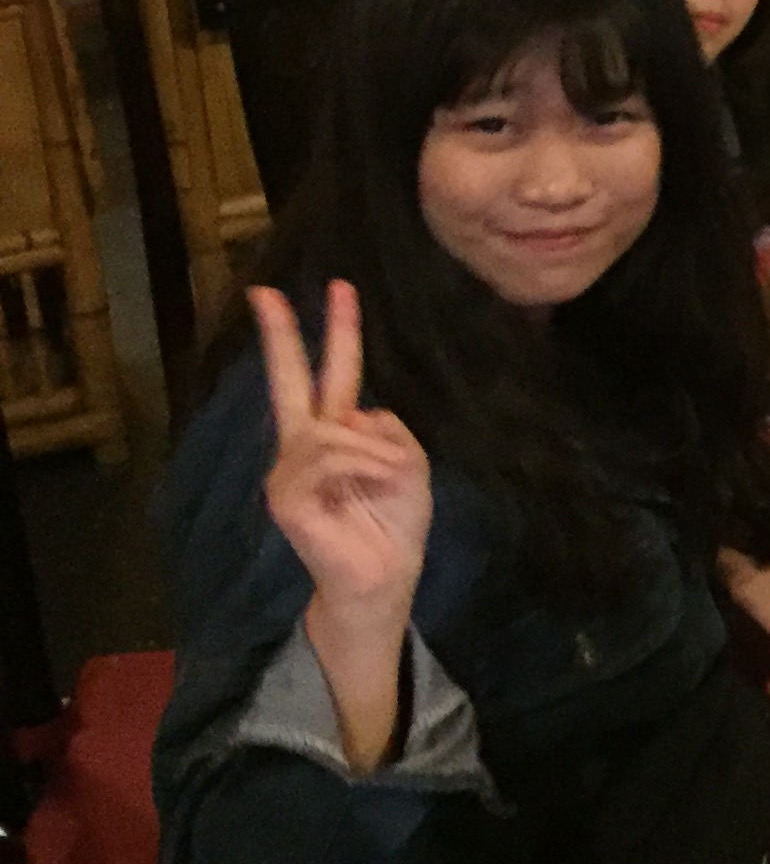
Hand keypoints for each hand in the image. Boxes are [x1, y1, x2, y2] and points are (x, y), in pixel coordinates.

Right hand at [254, 280, 431, 619]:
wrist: (383, 577)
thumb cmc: (394, 523)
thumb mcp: (410, 464)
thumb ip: (387, 430)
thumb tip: (356, 416)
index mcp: (338, 432)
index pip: (331, 374)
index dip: (337, 331)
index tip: (339, 286)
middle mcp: (304, 445)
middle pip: (290, 380)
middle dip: (282, 335)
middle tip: (265, 292)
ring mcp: (288, 470)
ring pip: (333, 428)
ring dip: (376, 451)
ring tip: (390, 479)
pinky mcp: (284, 496)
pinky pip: (329, 457)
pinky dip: (364, 466)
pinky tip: (375, 488)